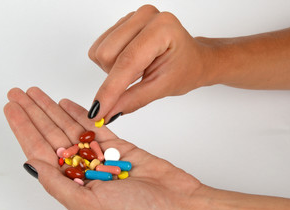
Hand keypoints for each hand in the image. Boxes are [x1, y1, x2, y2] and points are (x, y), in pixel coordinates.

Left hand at [4, 87, 201, 209]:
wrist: (177, 205)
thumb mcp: (89, 205)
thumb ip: (59, 185)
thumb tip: (33, 164)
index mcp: (72, 187)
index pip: (40, 152)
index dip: (24, 129)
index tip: (12, 109)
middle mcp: (83, 171)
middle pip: (52, 136)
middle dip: (34, 113)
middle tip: (18, 93)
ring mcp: (100, 157)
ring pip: (71, 128)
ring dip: (53, 110)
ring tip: (37, 93)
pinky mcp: (119, 147)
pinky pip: (94, 127)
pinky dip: (80, 115)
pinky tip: (66, 104)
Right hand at [87, 4, 214, 122]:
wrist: (192, 59)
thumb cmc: (184, 70)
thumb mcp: (161, 89)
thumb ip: (132, 100)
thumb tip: (106, 113)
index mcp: (162, 29)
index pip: (127, 62)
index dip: (109, 90)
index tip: (97, 112)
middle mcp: (145, 16)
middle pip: (106, 55)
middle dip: (116, 77)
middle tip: (138, 78)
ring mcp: (132, 17)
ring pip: (100, 52)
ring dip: (113, 69)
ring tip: (138, 69)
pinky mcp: (122, 23)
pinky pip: (100, 48)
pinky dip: (111, 63)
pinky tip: (131, 62)